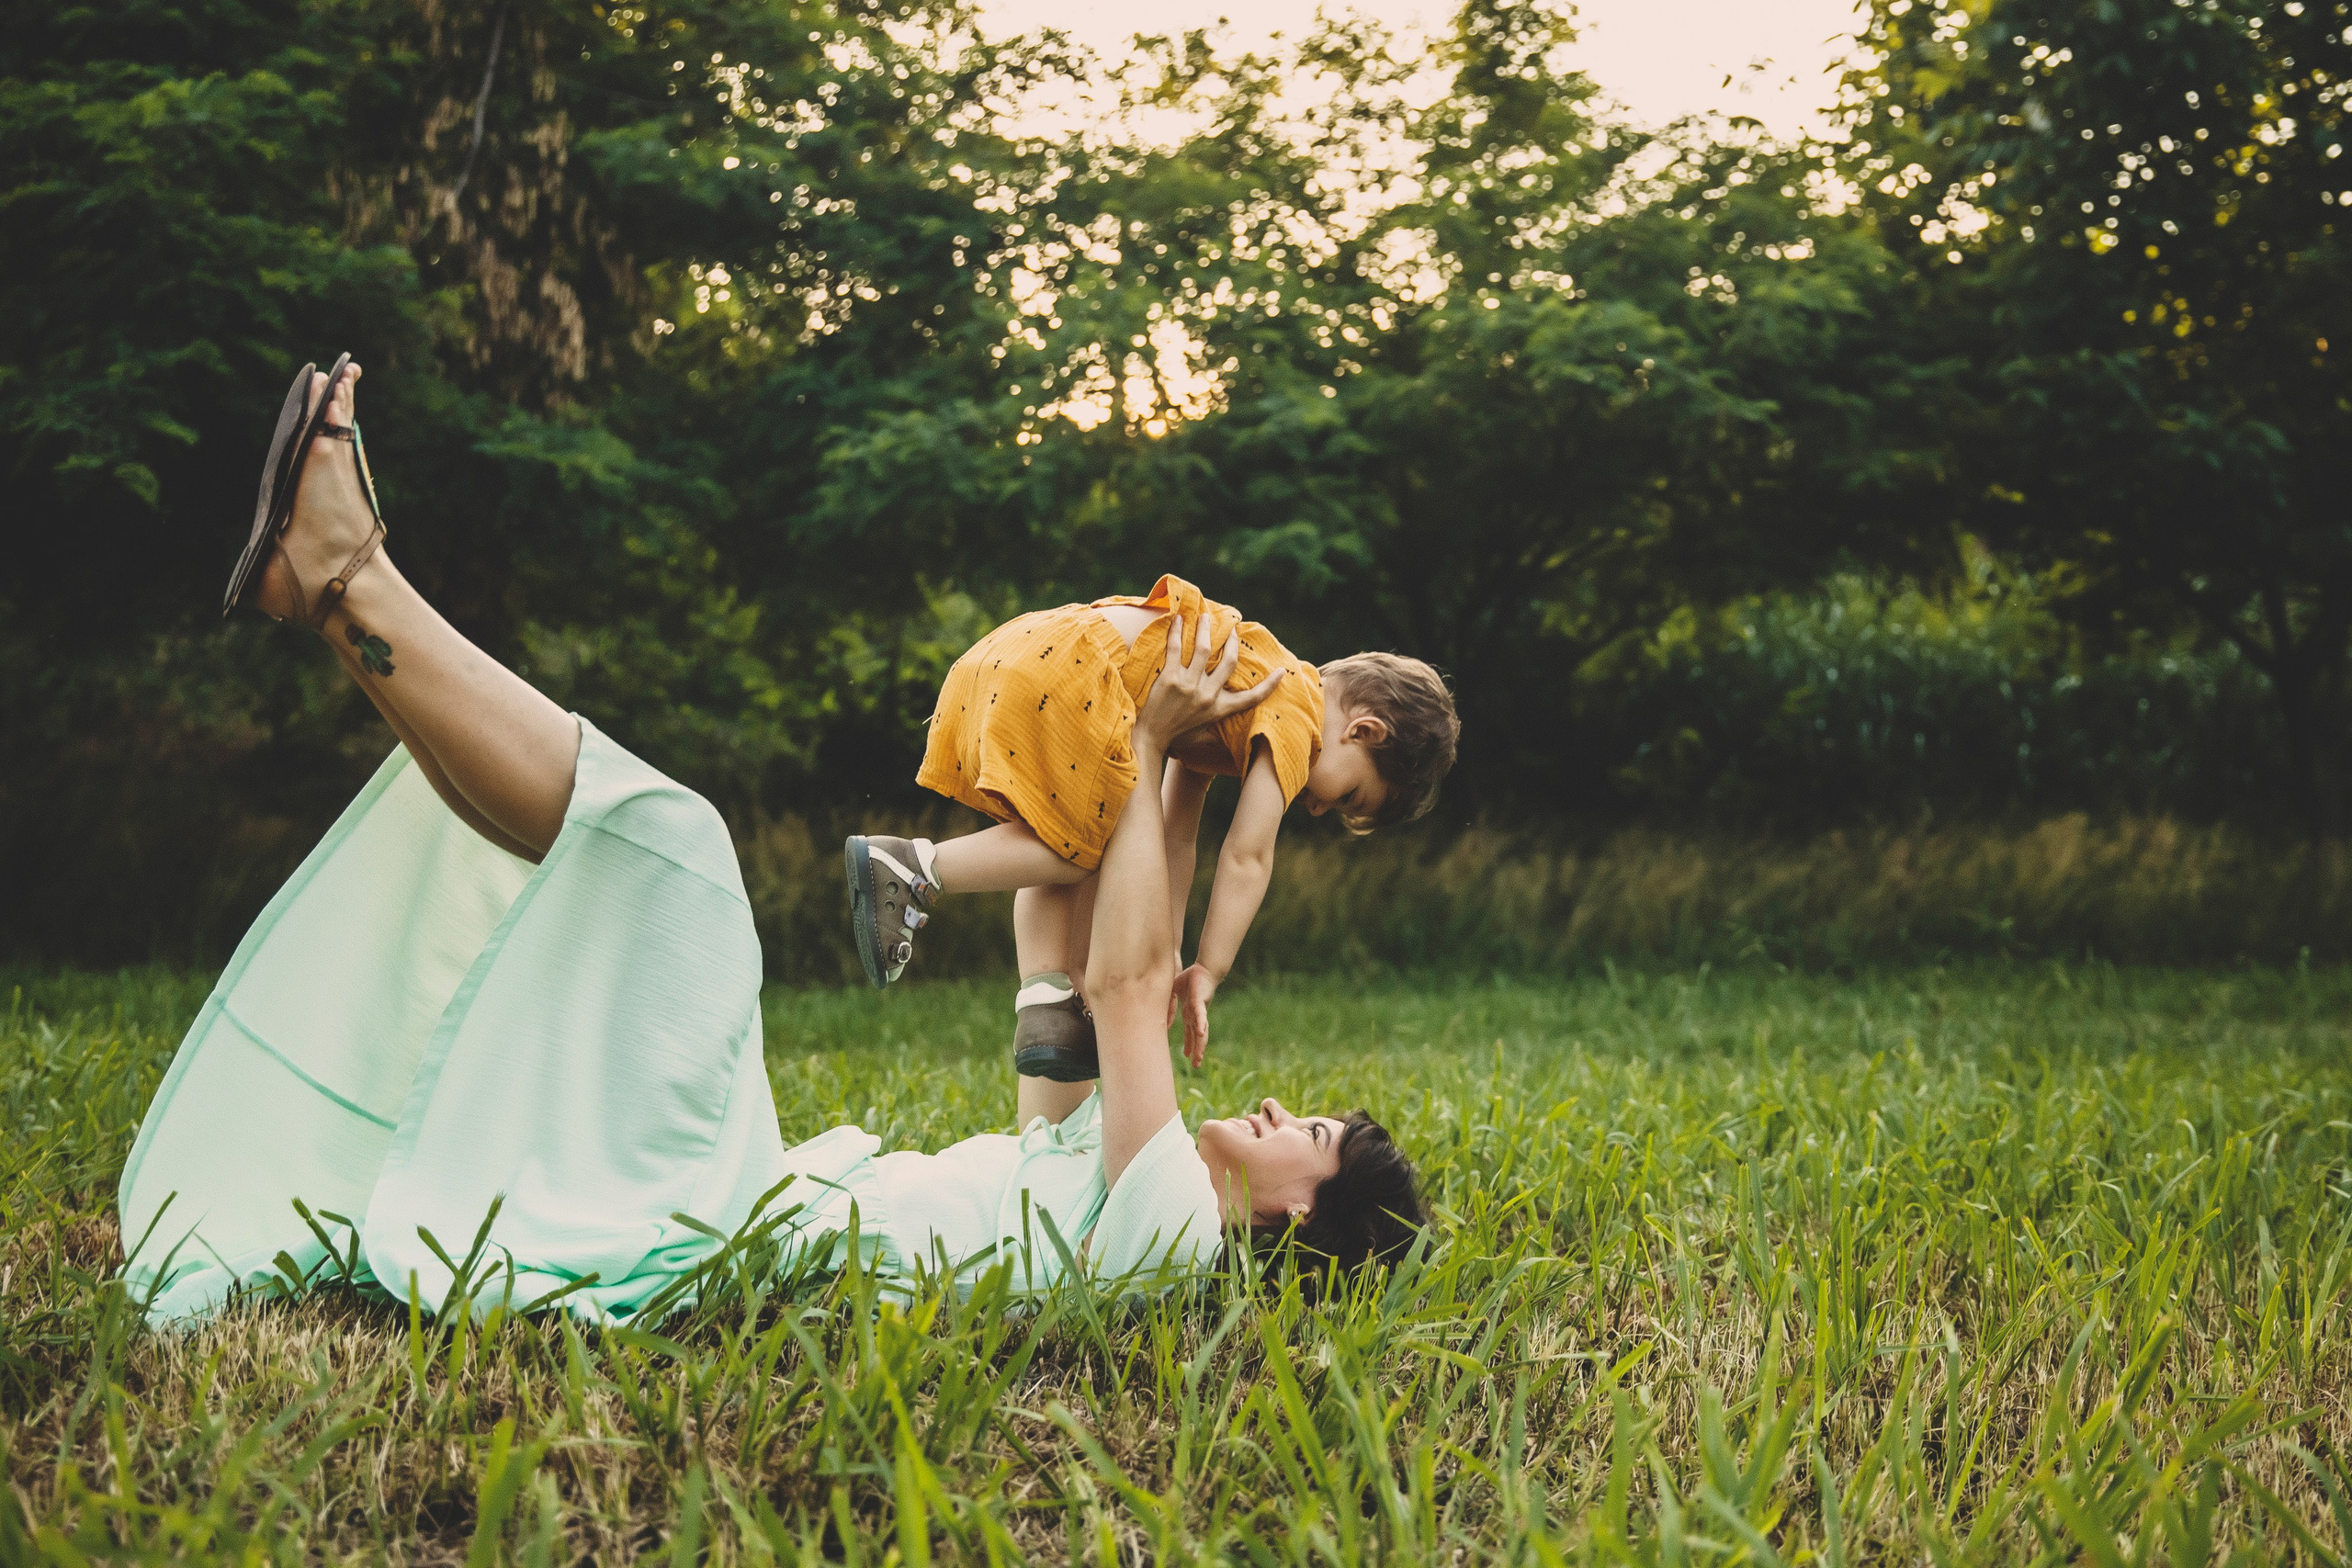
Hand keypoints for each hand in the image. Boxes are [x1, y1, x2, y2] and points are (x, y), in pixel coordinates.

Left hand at [1133, 611, 1285, 752]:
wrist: (1149, 738)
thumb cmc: (1175, 736)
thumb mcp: (1202, 735)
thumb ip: (1217, 732)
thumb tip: (1229, 741)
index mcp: (1219, 709)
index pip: (1250, 698)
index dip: (1268, 685)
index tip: (1281, 672)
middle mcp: (1208, 695)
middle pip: (1229, 661)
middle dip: (1232, 642)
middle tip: (1231, 629)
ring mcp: (1189, 685)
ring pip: (1204, 648)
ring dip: (1205, 629)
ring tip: (1204, 616)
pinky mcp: (1170, 678)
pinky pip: (1176, 648)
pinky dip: (1176, 631)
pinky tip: (1178, 620)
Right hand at [1171, 963, 1218, 1066]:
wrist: (1204, 968)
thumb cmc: (1191, 978)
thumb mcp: (1174, 991)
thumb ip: (1168, 1004)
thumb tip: (1163, 1019)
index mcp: (1190, 1013)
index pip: (1189, 1031)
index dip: (1189, 1043)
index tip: (1187, 1055)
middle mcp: (1196, 1014)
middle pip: (1197, 1036)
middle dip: (1197, 1051)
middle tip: (1196, 1065)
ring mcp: (1199, 1010)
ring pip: (1200, 1031)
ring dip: (1200, 1044)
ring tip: (1199, 1059)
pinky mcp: (1200, 1002)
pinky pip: (1200, 1015)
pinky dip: (1200, 1024)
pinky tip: (1200, 1033)